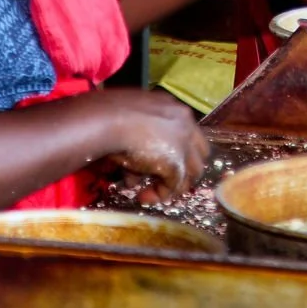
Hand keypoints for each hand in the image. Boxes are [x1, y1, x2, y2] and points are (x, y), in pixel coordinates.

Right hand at [91, 89, 209, 201]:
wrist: (109, 120)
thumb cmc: (112, 116)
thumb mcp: (130, 127)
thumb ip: (139, 148)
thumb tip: (134, 176)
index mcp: (175, 110)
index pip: (189, 135)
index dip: (179, 152)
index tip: (159, 163)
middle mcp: (186, 124)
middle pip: (197, 154)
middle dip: (182, 170)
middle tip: (161, 180)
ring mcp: (184, 145)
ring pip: (192, 172)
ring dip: (172, 185)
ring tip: (151, 193)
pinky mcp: (176, 164)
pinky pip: (173, 186)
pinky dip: (159, 195)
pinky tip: (142, 197)